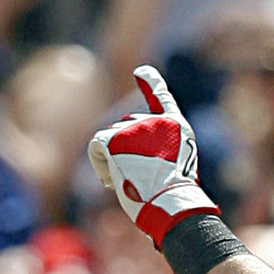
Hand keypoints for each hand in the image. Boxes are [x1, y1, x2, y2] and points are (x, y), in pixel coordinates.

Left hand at [88, 65, 214, 249]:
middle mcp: (156, 121)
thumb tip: (126, 153)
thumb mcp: (173, 168)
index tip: (141, 71)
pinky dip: (99, 164)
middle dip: (124, 150)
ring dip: (113, 160)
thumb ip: (156, 150)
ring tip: (128, 180)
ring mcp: (135, 127)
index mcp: (176, 127)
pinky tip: (112, 179)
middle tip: (137, 176)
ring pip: (109, 138)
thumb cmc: (172, 196)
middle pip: (126, 127)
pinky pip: (96, 146)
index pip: (162, 97)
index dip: (151, 82)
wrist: (169, 203)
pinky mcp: (115, 137)